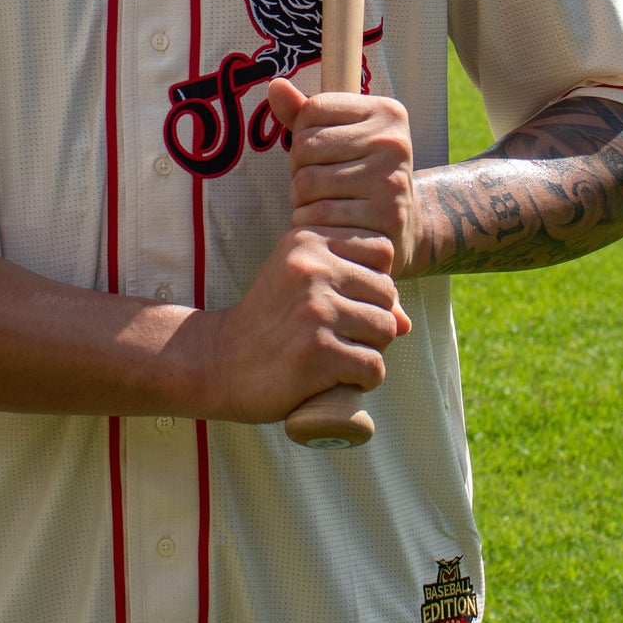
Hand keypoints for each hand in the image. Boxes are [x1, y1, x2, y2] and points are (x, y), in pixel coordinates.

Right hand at [200, 220, 409, 424]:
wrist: (216, 361)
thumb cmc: (268, 322)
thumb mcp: (302, 287)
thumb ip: (352, 290)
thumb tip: (406, 322)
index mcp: (308, 241)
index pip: (382, 250)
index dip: (375, 280)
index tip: (348, 301)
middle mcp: (312, 269)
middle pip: (388, 293)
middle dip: (376, 320)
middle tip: (343, 338)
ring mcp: (315, 311)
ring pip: (387, 330)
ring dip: (371, 351)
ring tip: (339, 358)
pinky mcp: (318, 353)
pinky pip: (373, 367)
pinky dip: (362, 381)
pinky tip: (336, 380)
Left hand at [267, 77, 420, 277]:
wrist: (403, 228)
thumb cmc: (360, 174)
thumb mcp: (341, 137)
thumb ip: (305, 113)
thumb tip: (275, 86)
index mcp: (386, 112)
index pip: (313, 109)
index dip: (302, 134)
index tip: (319, 154)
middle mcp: (393, 142)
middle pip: (306, 146)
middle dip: (298, 168)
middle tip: (315, 183)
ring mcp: (392, 179)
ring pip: (307, 181)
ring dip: (300, 198)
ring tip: (318, 202)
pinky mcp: (385, 216)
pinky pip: (318, 214)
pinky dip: (307, 221)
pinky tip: (322, 223)